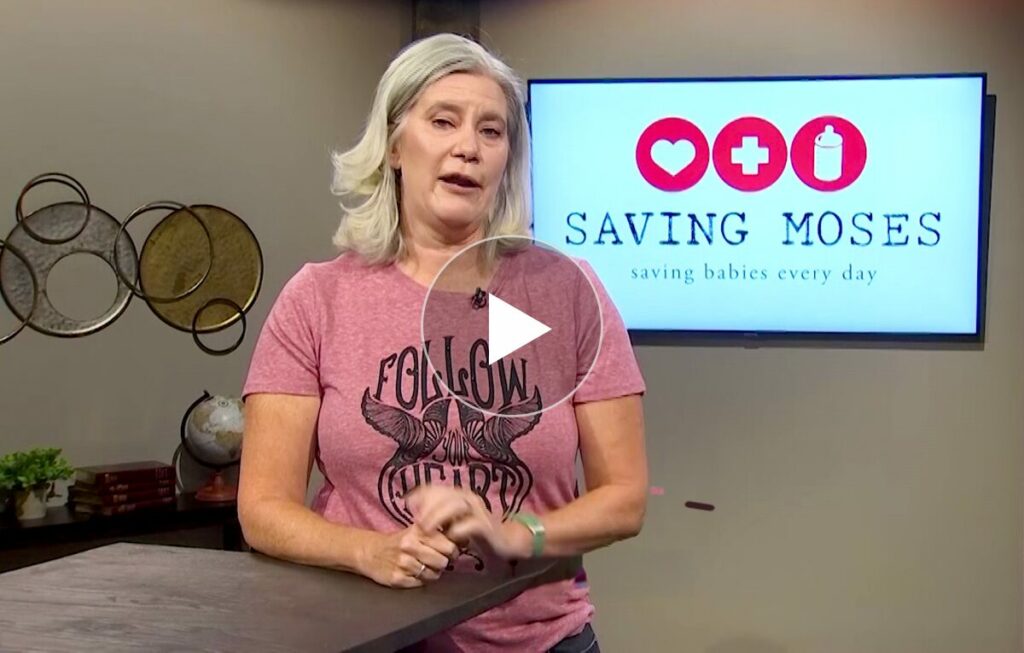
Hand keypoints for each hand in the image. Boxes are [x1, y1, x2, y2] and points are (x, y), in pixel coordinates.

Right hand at [356, 523, 457, 587]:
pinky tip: (413, 573)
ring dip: (432, 573)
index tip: (450, 551)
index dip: (453, 551)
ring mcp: (403, 563)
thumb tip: (464, 539)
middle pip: (443, 561)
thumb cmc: (399, 542)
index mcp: (418, 531)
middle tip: (437, 560)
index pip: (449, 545)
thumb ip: (438, 533)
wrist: (370, 552)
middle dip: (443, 563)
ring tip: (424, 567)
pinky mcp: (397, 579)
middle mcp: (410, 546)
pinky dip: (420, 581)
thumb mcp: (416, 530)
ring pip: (433, 575)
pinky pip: (420, 584)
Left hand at [407, 486, 531, 559]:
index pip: (437, 487)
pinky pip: (469, 525)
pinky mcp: (486, 526)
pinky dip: (456, 531)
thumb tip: (413, 509)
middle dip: (427, 507)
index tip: (407, 505)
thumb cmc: (474, 532)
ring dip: (438, 517)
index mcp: (459, 495)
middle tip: (416, 522)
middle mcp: (469, 498)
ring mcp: (479, 511)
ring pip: (456, 506)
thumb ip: (437, 515)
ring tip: (427, 530)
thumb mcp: (453, 521)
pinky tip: (449, 539)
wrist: (504, 542)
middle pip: (444, 494)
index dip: (420, 494)